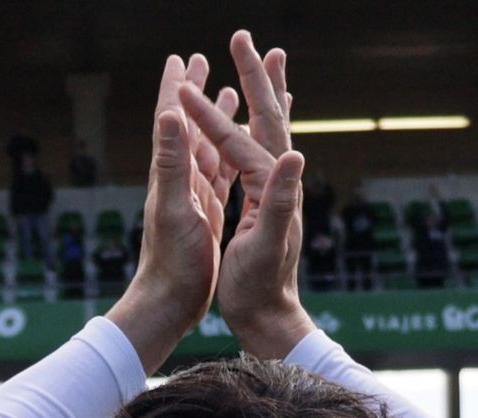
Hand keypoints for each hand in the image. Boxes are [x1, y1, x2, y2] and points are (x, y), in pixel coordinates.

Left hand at [106, 53, 236, 372]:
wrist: (171, 304)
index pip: (172, 121)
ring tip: (226, 92)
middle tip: (203, 61)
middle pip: (188, 127)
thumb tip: (169, 115)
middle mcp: (179, 182)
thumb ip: (172, 162)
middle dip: (195, 94)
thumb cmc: (174, 263)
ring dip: (214, 119)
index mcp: (171, 176)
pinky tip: (237, 150)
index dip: (176, 89)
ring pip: (206, 148)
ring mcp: (192, 199)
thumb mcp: (174, 209)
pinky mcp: (204, 216)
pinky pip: (219, 175)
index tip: (183, 58)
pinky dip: (228, 155)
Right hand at [179, 31, 313, 358]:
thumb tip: (295, 155)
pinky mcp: (266, 203)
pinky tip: (259, 122)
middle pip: (267, 119)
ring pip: (267, 130)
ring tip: (267, 59)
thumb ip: (279, 202)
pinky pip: (261, 154)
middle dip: (255, 77)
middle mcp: (278, 183)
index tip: (181, 89)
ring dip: (264, 93)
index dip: (210, 115)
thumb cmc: (258, 290)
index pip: (240, 140)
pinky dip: (260, 128)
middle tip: (246, 38)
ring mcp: (273, 192)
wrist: (269, 319)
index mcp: (270, 188)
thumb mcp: (265, 248)